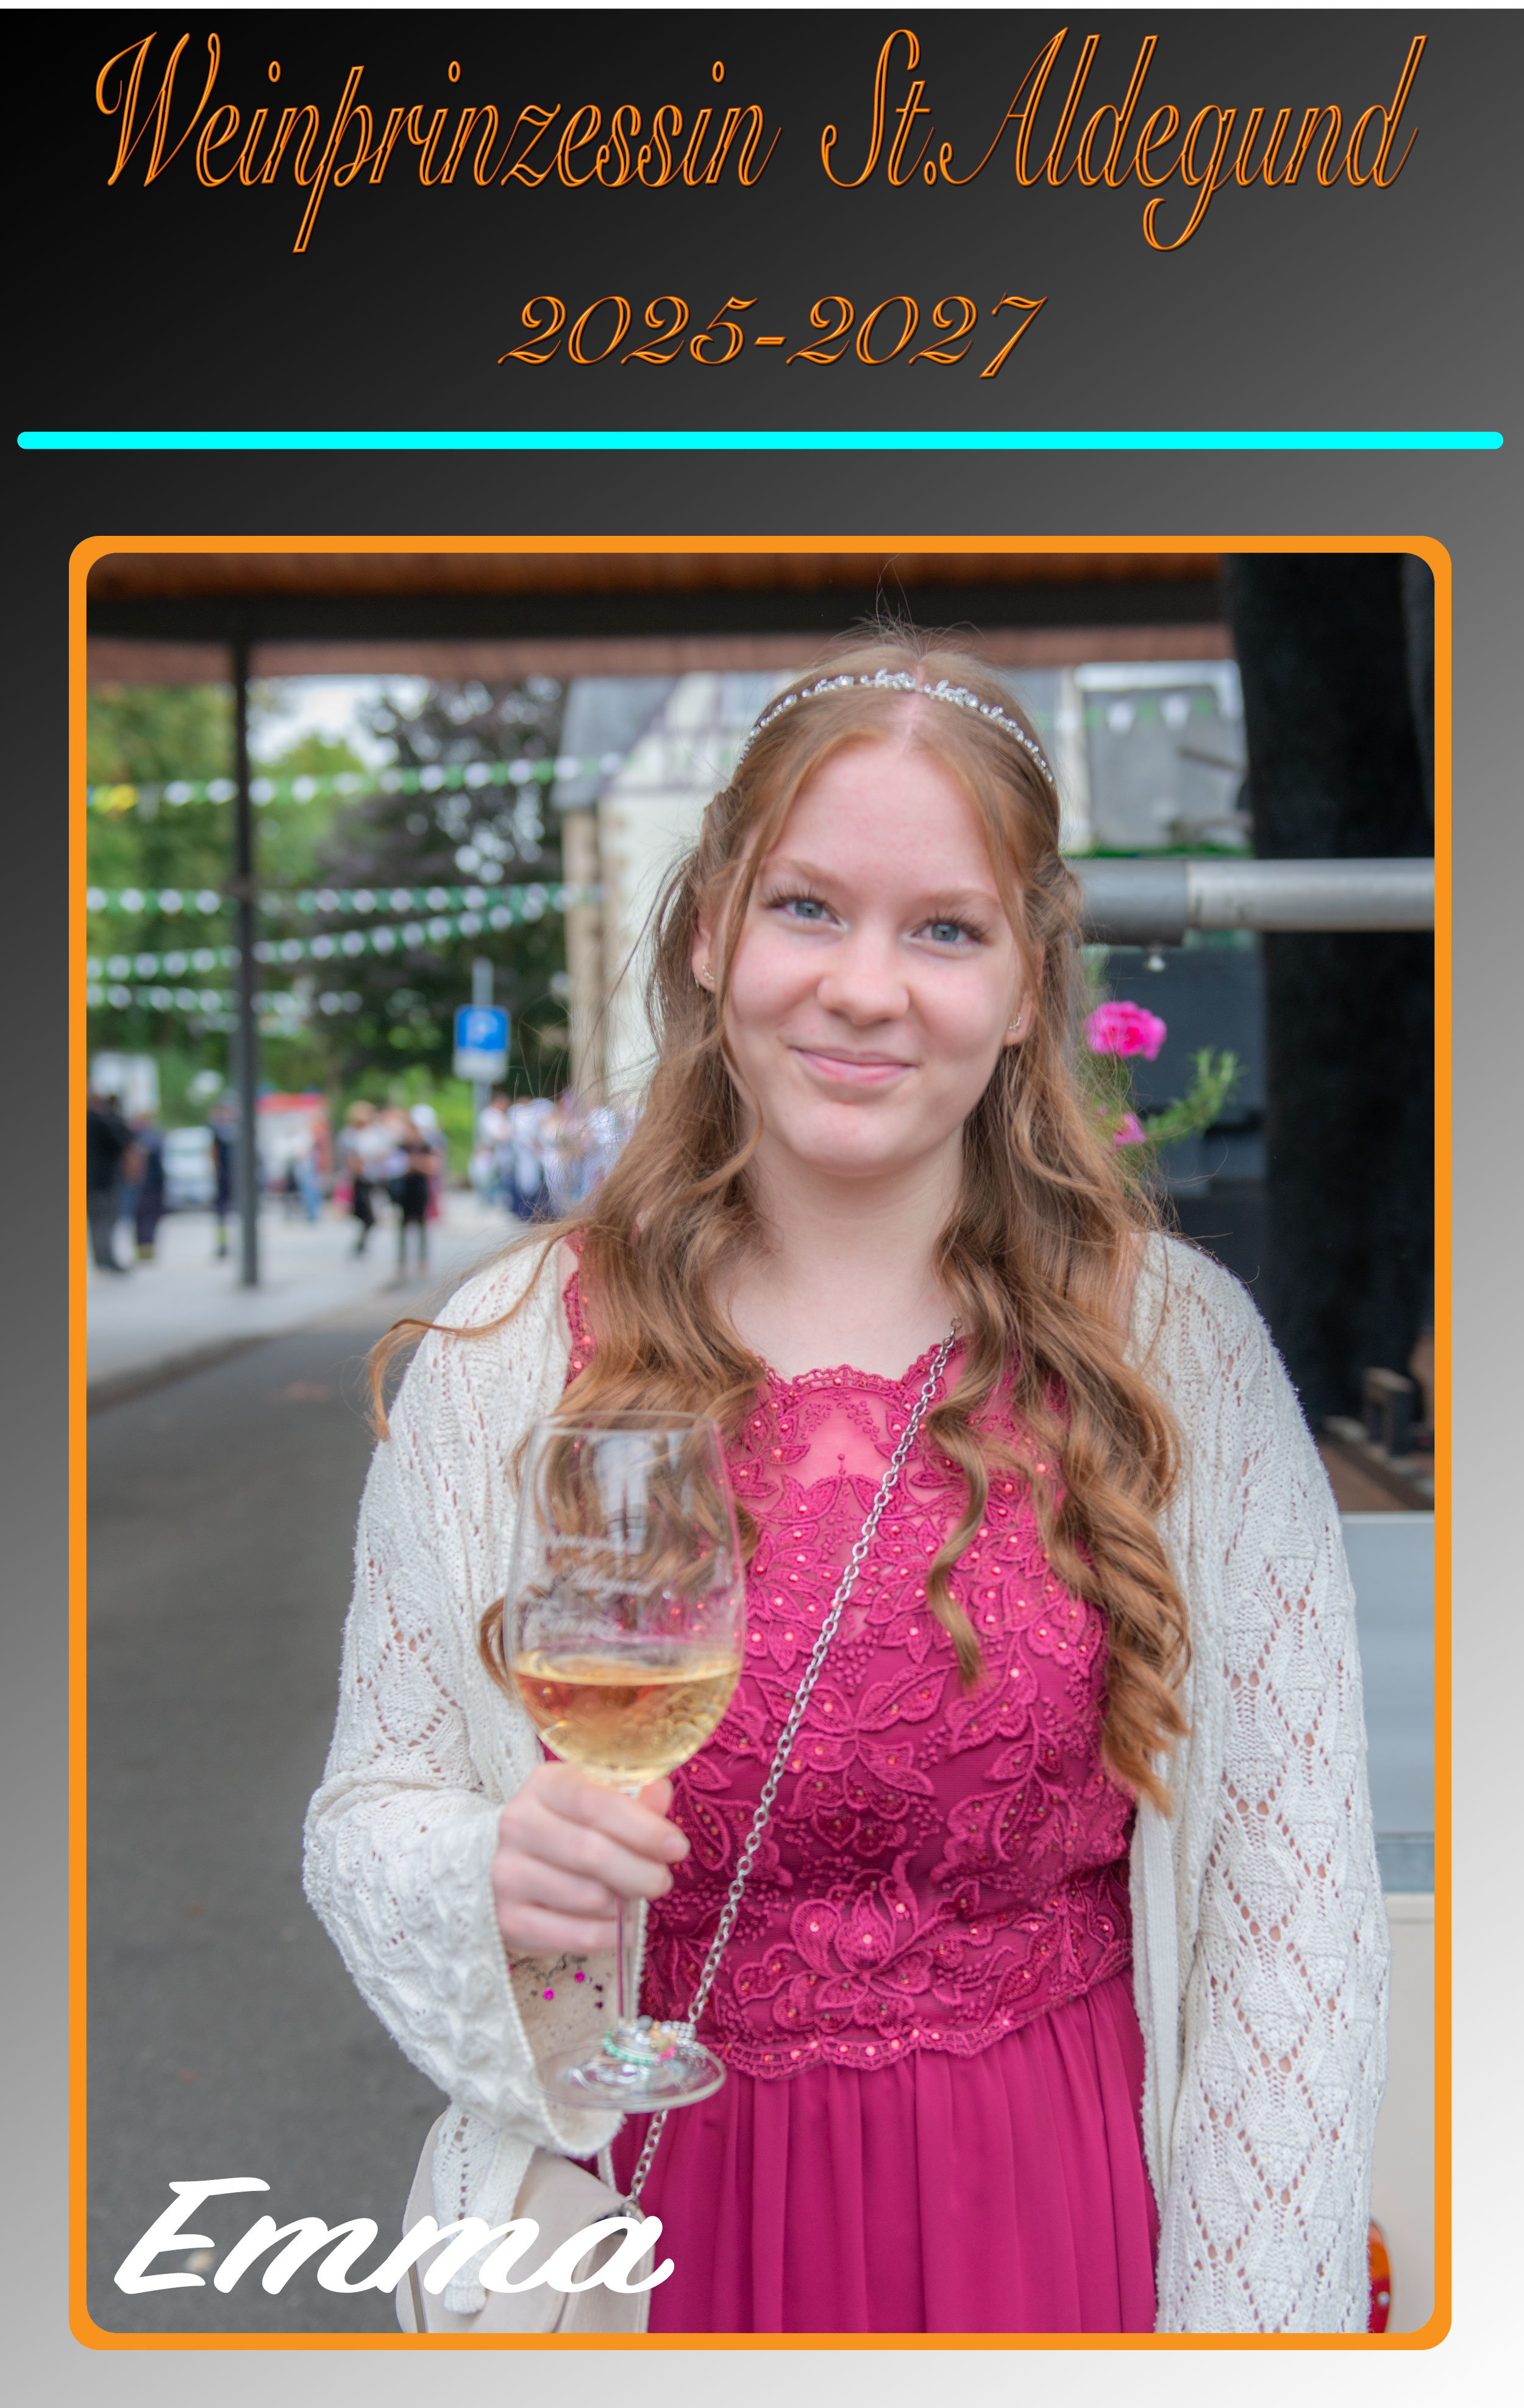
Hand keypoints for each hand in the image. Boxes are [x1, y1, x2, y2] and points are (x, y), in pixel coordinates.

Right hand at [491, 1760, 689, 1956]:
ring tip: (631, 1898)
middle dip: (640, 1872)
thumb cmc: (568, 1827)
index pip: (596, 1802)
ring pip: (587, 1897)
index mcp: (545, 1785)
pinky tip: (619, 1927)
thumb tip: (660, 1793)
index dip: (643, 1828)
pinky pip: (574, 1936)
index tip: (677, 1847)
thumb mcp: (597, 1801)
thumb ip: (633, 1798)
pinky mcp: (507, 1919)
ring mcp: (506, 1873)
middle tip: (662, 1881)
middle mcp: (517, 1824)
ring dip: (623, 1904)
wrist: (512, 1864)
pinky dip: (608, 1935)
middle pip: (592, 1852)